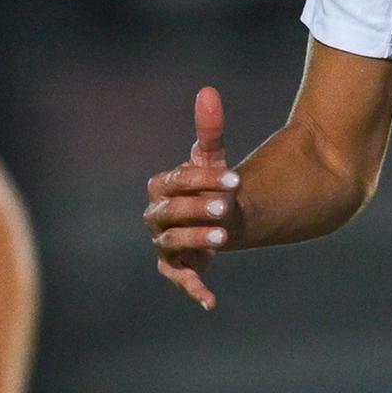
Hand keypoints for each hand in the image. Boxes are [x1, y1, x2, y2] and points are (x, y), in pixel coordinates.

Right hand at [144, 86, 239, 309]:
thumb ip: (210, 130)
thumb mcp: (213, 158)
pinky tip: (212, 301)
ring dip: (194, 240)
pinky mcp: (176, 267)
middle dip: (196, 210)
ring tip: (223, 237)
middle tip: (227, 208)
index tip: (235, 180)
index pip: (174, 182)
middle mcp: (156, 216)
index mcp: (161, 186)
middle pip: (168, 213)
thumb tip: (209, 91)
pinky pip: (178, 278)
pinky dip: (193, 288)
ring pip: (170, 243)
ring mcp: (164, 243)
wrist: (216, 214)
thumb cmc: (210, 183)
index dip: (202, 180)